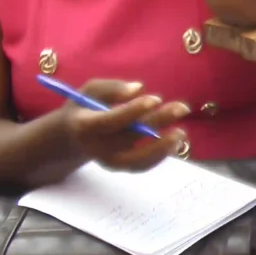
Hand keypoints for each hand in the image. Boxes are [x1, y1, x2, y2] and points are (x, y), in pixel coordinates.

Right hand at [58, 77, 189, 172]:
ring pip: (136, 160)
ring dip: (162, 147)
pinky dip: (160, 155)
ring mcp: (108, 160)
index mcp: (84, 125)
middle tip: (182, 108)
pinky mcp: (120, 166)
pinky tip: (176, 141)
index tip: (155, 99)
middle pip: (128, 137)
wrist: (73, 137)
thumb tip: (139, 89)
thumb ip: (112, 87)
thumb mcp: (91, 90)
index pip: (109, 121)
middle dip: (157, 122)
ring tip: (182, 132)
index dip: (132, 111)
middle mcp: (95, 146)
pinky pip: (141, 165)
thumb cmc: (85, 107)